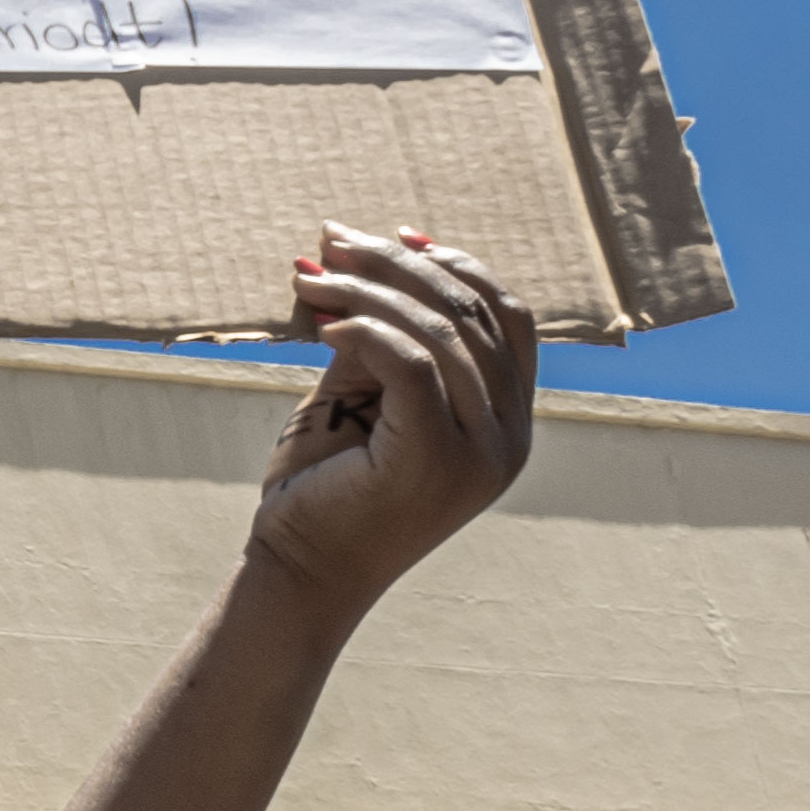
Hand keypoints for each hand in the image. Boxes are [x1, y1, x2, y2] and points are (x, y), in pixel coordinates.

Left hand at [245, 226, 536, 618]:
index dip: (457, 265)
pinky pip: (413, 367)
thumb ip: (377, 338)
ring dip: (368, 292)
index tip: (396, 235)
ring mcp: (481, 453)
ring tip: (310, 279)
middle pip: (470, 315)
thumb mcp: (358, 398)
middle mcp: (508, 437)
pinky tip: (323, 324)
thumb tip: (357, 256)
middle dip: (397, 266)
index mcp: (506, 421)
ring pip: (439, 334)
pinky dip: (368, 331)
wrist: (300, 575)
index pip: (509, 318)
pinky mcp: (436, 461)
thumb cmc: (324, 488)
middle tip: (333, 240)